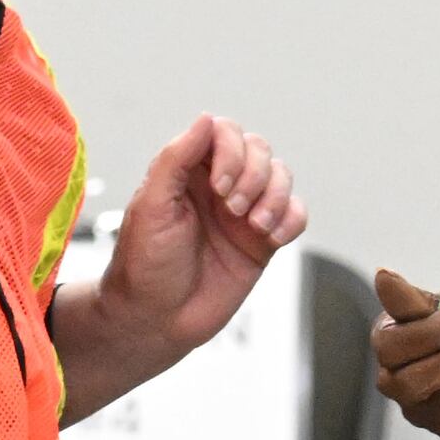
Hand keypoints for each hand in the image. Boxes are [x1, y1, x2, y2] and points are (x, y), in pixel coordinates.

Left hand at [86, 113, 305, 361]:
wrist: (157, 319)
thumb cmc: (144, 264)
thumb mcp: (151, 207)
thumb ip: (176, 159)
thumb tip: (205, 119)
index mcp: (188, 171)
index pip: (224, 133)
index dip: (231, 151)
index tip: (220, 186)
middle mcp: (219, 185)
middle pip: (259, 149)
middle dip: (254, 175)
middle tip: (234, 209)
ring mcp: (244, 211)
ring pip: (282, 177)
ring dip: (276, 197)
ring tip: (255, 225)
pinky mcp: (264, 240)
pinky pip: (296, 213)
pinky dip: (292, 220)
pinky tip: (272, 237)